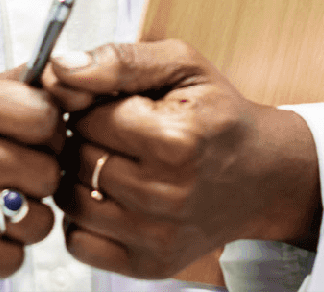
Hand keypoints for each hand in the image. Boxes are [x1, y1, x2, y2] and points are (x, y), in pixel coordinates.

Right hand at [0, 71, 62, 280]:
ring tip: (0, 209)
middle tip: (16, 180)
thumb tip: (74, 79)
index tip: (35, 141)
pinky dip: (7, 252)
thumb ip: (19, 85)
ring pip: (34, 219)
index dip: (52, 133)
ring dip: (28, 220)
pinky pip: (12, 258)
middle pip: (45, 171)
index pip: (43, 114)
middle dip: (42, 181)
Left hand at [43, 40, 321, 278]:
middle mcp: (167, 194)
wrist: (262, 175)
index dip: (94, 106)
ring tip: (114, 163)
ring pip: (71, 200)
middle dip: (87, 140)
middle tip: (118, 135)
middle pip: (78, 159)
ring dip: (80, 178)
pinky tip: (112, 198)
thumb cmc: (219, 117)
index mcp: (176, 140)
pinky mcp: (150, 264)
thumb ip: (119, 60)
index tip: (117, 107)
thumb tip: (61, 68)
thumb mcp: (181, 66)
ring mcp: (158, 236)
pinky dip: (84, 220)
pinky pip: (79, 243)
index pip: (87, 118)